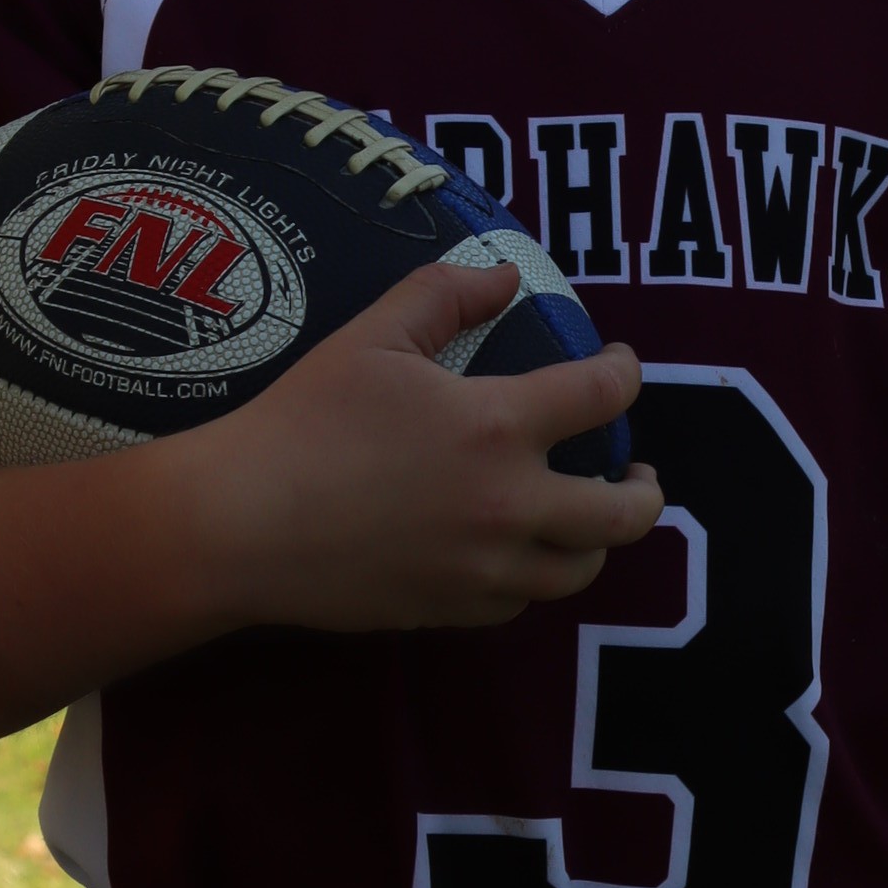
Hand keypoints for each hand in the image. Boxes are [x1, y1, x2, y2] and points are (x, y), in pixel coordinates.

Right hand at [190, 259, 663, 635]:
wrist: (241, 523)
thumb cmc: (303, 420)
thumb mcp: (373, 335)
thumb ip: (446, 293)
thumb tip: (506, 277)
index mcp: (499, 426)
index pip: (604, 397)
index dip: (627, 372)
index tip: (619, 364)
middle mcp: (510, 505)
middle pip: (626, 513)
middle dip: (646, 488)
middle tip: (636, 471)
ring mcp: (485, 569)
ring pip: (580, 568)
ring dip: (595, 539)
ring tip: (585, 517)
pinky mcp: (450, 611)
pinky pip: (520, 602)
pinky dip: (531, 574)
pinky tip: (515, 551)